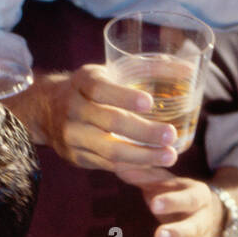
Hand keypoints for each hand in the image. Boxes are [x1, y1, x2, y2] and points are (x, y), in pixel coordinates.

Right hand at [23, 66, 179, 172]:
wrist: (47, 111)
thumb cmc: (91, 89)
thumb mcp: (109, 72)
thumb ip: (147, 70)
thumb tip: (190, 71)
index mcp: (82, 82)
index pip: (100, 89)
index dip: (124, 97)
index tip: (149, 103)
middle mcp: (73, 109)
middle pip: (110, 122)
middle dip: (143, 132)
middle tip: (170, 136)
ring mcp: (73, 136)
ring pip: (110, 150)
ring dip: (143, 156)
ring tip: (169, 156)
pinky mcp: (76, 157)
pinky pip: (107, 165)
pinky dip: (132, 166)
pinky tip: (153, 165)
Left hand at [118, 168, 223, 236]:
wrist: (214, 217)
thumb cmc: (182, 195)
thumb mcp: (170, 181)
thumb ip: (146, 175)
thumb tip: (120, 164)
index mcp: (199, 197)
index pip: (189, 199)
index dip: (173, 202)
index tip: (154, 203)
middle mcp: (202, 222)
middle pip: (192, 230)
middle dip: (176, 233)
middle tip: (158, 236)